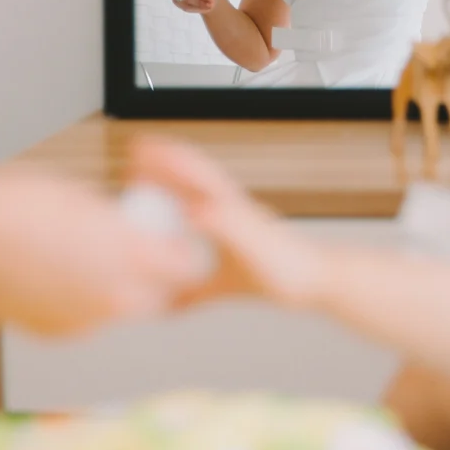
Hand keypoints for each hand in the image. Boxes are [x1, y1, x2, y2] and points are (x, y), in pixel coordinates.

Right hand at [0, 171, 204, 335]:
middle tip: (131, 256)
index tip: (168, 243)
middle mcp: (115, 297)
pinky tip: (52, 278)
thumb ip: (122, 226)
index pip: (187, 267)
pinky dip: (78, 305)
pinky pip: (83, 321)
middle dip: (153, 281)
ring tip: (82, 261)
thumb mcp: (87, 200)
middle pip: (158, 298)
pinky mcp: (57, 334)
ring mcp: (85, 321)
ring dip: (114, 293)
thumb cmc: (20, 205)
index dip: (179, 254)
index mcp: (131, 255)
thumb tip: (136, 232)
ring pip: (119, 312)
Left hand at [129, 138, 325, 305]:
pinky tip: (190, 211)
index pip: (190, 184)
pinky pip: (232, 223)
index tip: (136, 161)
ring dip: (185, 171)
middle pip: (196, 174)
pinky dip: (211, 215)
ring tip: (158, 157)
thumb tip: (171, 304)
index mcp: (226, 215)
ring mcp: (246, 218)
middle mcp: (234, 208)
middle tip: (136, 145)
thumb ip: (198, 291)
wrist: (314, 281)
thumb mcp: (226, 285)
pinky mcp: (257, 236)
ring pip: (212, 187)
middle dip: (167, 159)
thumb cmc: (276, 276)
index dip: (164, 171)